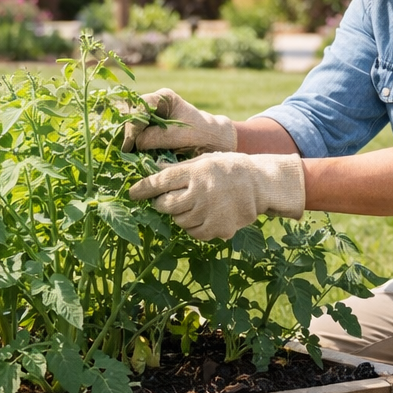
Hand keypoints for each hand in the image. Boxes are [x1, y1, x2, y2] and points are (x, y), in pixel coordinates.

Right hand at [121, 88, 236, 153]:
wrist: (214, 144)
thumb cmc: (203, 135)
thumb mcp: (183, 134)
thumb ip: (158, 137)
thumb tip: (134, 144)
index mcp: (162, 98)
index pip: (137, 106)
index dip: (131, 125)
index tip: (130, 145)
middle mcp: (151, 107)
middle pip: (127, 116)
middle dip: (124, 134)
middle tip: (124, 153)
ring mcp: (147, 121)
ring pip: (126, 128)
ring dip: (124, 143)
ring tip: (125, 157)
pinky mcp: (145, 136)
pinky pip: (131, 141)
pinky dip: (129, 150)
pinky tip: (129, 159)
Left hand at [127, 152, 304, 240]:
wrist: (261, 184)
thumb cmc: (229, 168)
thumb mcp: (205, 159)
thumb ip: (180, 167)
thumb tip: (153, 169)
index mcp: (196, 171)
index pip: (161, 181)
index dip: (143, 188)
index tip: (131, 193)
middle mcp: (201, 192)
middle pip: (167, 204)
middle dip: (161, 203)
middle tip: (166, 200)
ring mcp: (210, 212)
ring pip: (179, 221)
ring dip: (180, 215)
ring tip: (193, 205)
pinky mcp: (218, 228)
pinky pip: (194, 233)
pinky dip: (194, 227)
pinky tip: (203, 216)